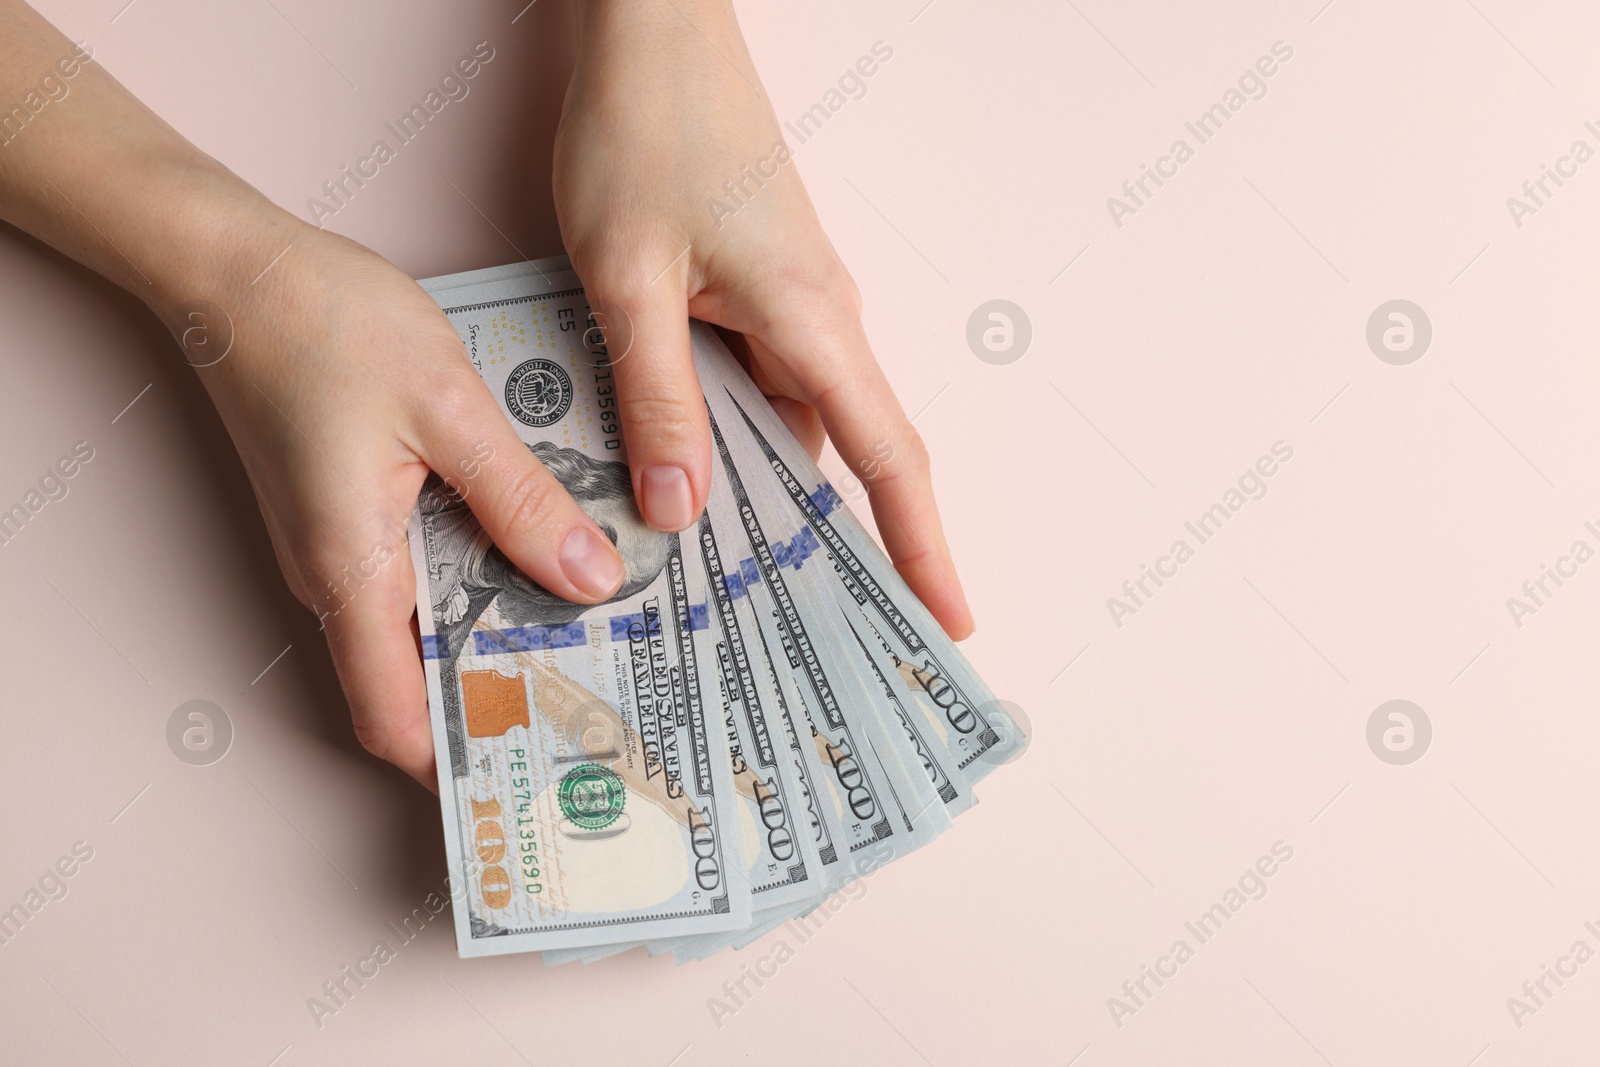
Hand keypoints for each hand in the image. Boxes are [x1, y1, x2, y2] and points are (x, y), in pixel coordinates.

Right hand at [178, 214, 630, 787]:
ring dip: (496, 636)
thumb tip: (591, 580)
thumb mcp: (450, 410)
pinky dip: (477, 582)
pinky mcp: (349, 510)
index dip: (460, 764)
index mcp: (352, 570)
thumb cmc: (328, 325)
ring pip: (423, 627)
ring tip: (592, 633)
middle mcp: (337, 575)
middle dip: (501, 700)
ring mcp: (339, 544)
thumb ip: (522, 501)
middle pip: (418, 683)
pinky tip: (541, 554)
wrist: (235, 267)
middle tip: (596, 699)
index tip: (536, 773)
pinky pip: (417, 574)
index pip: (394, 720)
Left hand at [554, 0, 973, 637]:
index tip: (947, 620)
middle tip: (821, 640)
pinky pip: (762, 391)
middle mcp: (821, 321)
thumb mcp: (628, 281)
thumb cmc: (645, 134)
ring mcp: (794, 307)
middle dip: (848, 550)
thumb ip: (656, 399)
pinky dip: (738, 447)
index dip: (921, 548)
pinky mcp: (760, 293)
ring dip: (778, 502)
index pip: (888, 458)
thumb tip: (679, 509)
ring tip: (741, 590)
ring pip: (800, 428)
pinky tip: (690, 489)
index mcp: (812, 321)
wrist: (650, 31)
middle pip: (855, 457)